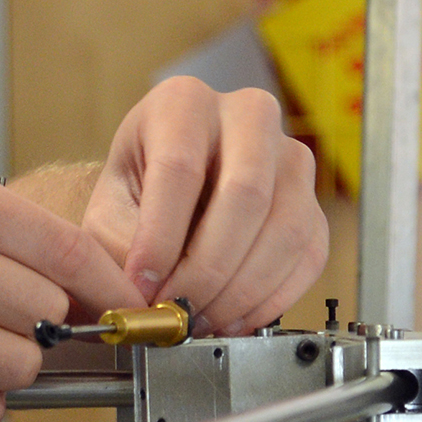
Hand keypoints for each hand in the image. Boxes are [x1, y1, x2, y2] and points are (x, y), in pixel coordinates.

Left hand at [81, 78, 326, 331]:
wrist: (168, 194)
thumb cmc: (137, 196)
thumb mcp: (108, 213)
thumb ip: (120, 251)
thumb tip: (145, 298)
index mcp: (183, 103)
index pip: (180, 168)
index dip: (161, 237)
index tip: (143, 286)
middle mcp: (247, 116)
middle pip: (246, 194)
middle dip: (208, 269)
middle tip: (178, 309)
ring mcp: (290, 158)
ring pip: (286, 229)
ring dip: (242, 290)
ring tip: (201, 318)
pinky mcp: (314, 204)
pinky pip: (309, 257)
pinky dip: (271, 299)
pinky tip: (233, 317)